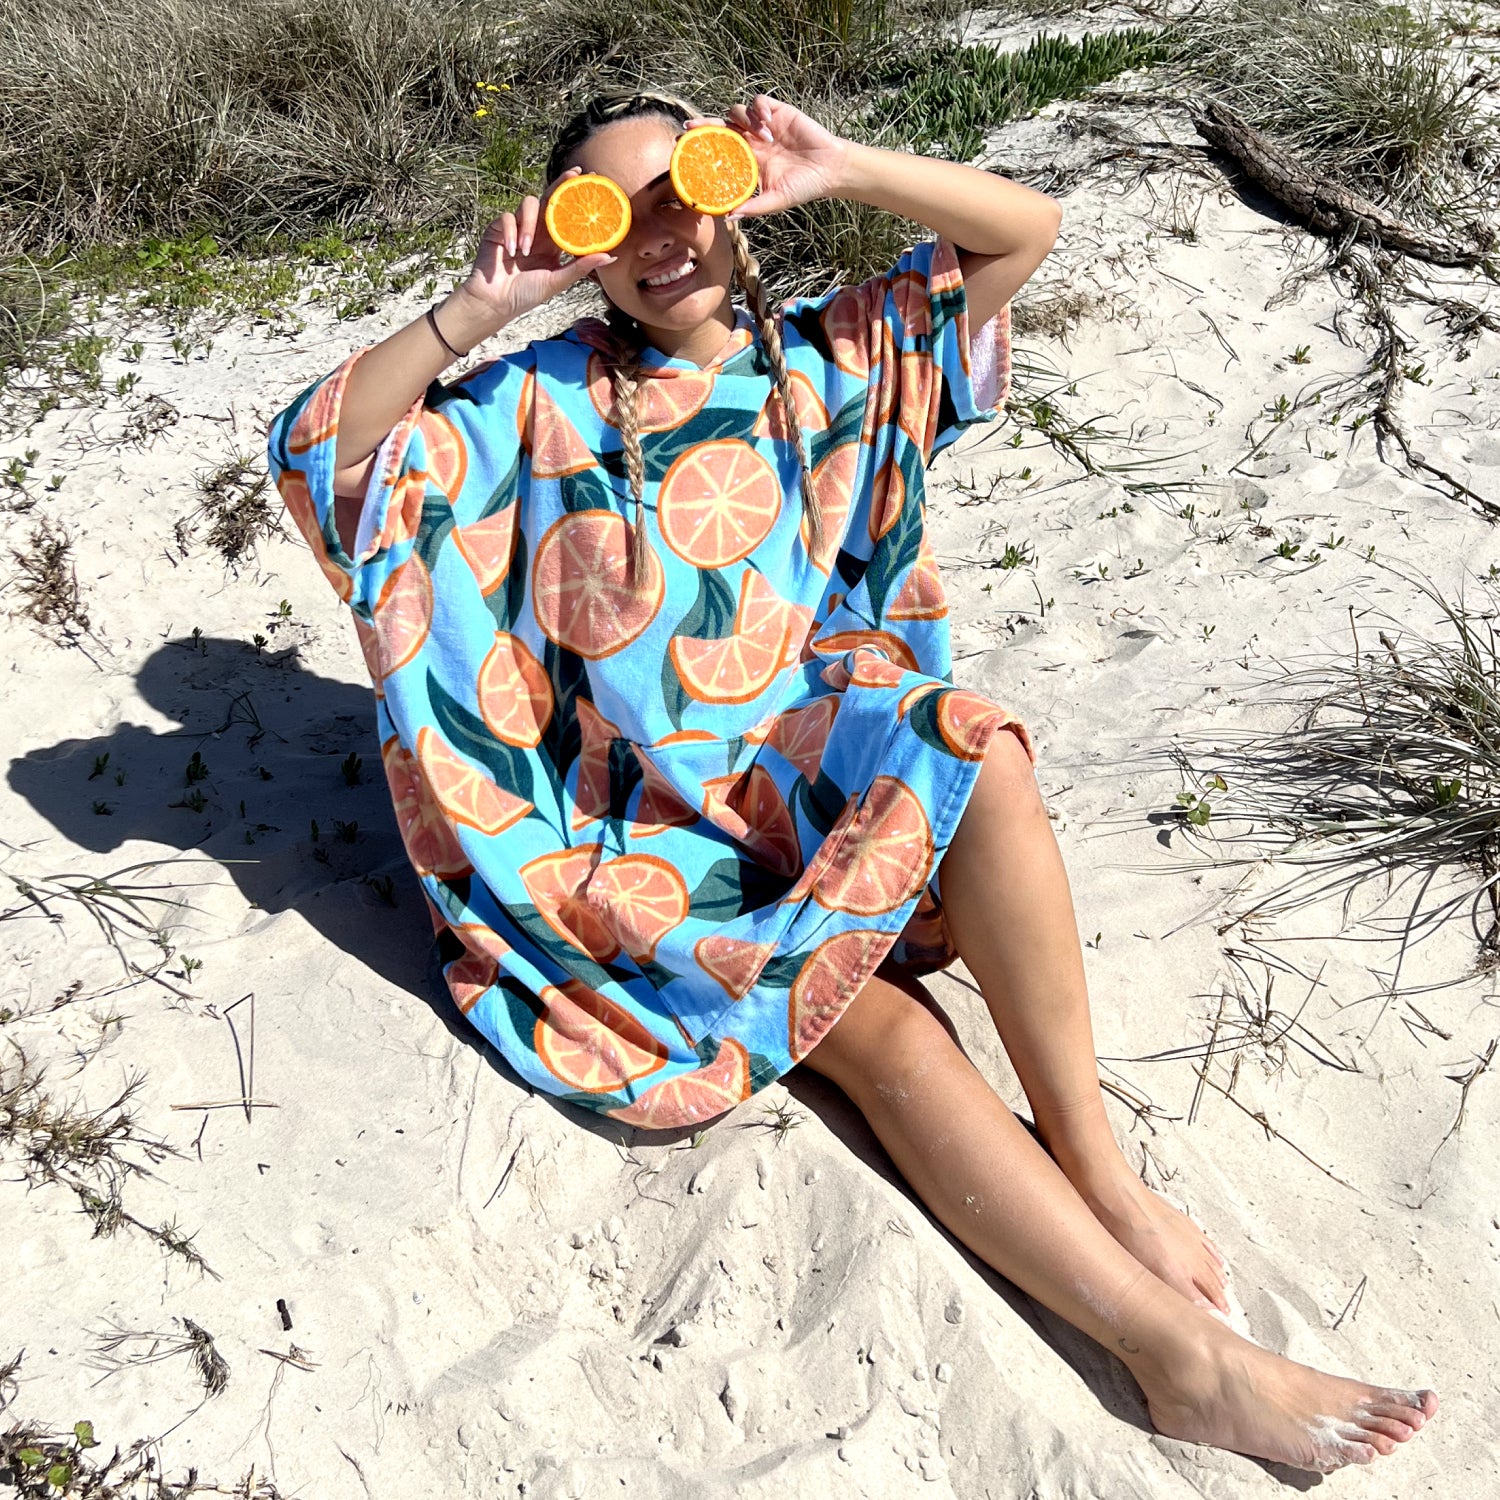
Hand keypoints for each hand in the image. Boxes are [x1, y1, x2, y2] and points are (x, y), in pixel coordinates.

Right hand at [458, 168, 616, 327]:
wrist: (496, 302)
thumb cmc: (526, 294)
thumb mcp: (557, 281)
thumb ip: (580, 267)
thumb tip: (611, 256)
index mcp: (552, 242)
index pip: (567, 215)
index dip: (578, 199)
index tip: (593, 182)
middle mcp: (537, 230)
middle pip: (550, 199)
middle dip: (561, 184)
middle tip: (573, 174)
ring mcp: (518, 227)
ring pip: (529, 204)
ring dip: (529, 224)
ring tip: (526, 249)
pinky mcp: (498, 228)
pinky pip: (507, 218)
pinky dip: (511, 232)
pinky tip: (512, 252)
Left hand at [690, 95, 848, 217]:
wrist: (830, 169)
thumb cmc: (804, 187)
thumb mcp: (775, 201)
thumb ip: (753, 208)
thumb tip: (728, 217)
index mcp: (748, 160)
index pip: (719, 150)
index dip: (703, 147)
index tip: (684, 149)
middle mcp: (751, 141)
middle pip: (721, 127)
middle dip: (704, 125)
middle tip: (690, 128)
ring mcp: (763, 125)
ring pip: (738, 112)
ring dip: (743, 121)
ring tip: (761, 135)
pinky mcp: (778, 111)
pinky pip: (759, 102)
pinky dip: (757, 108)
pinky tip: (766, 122)